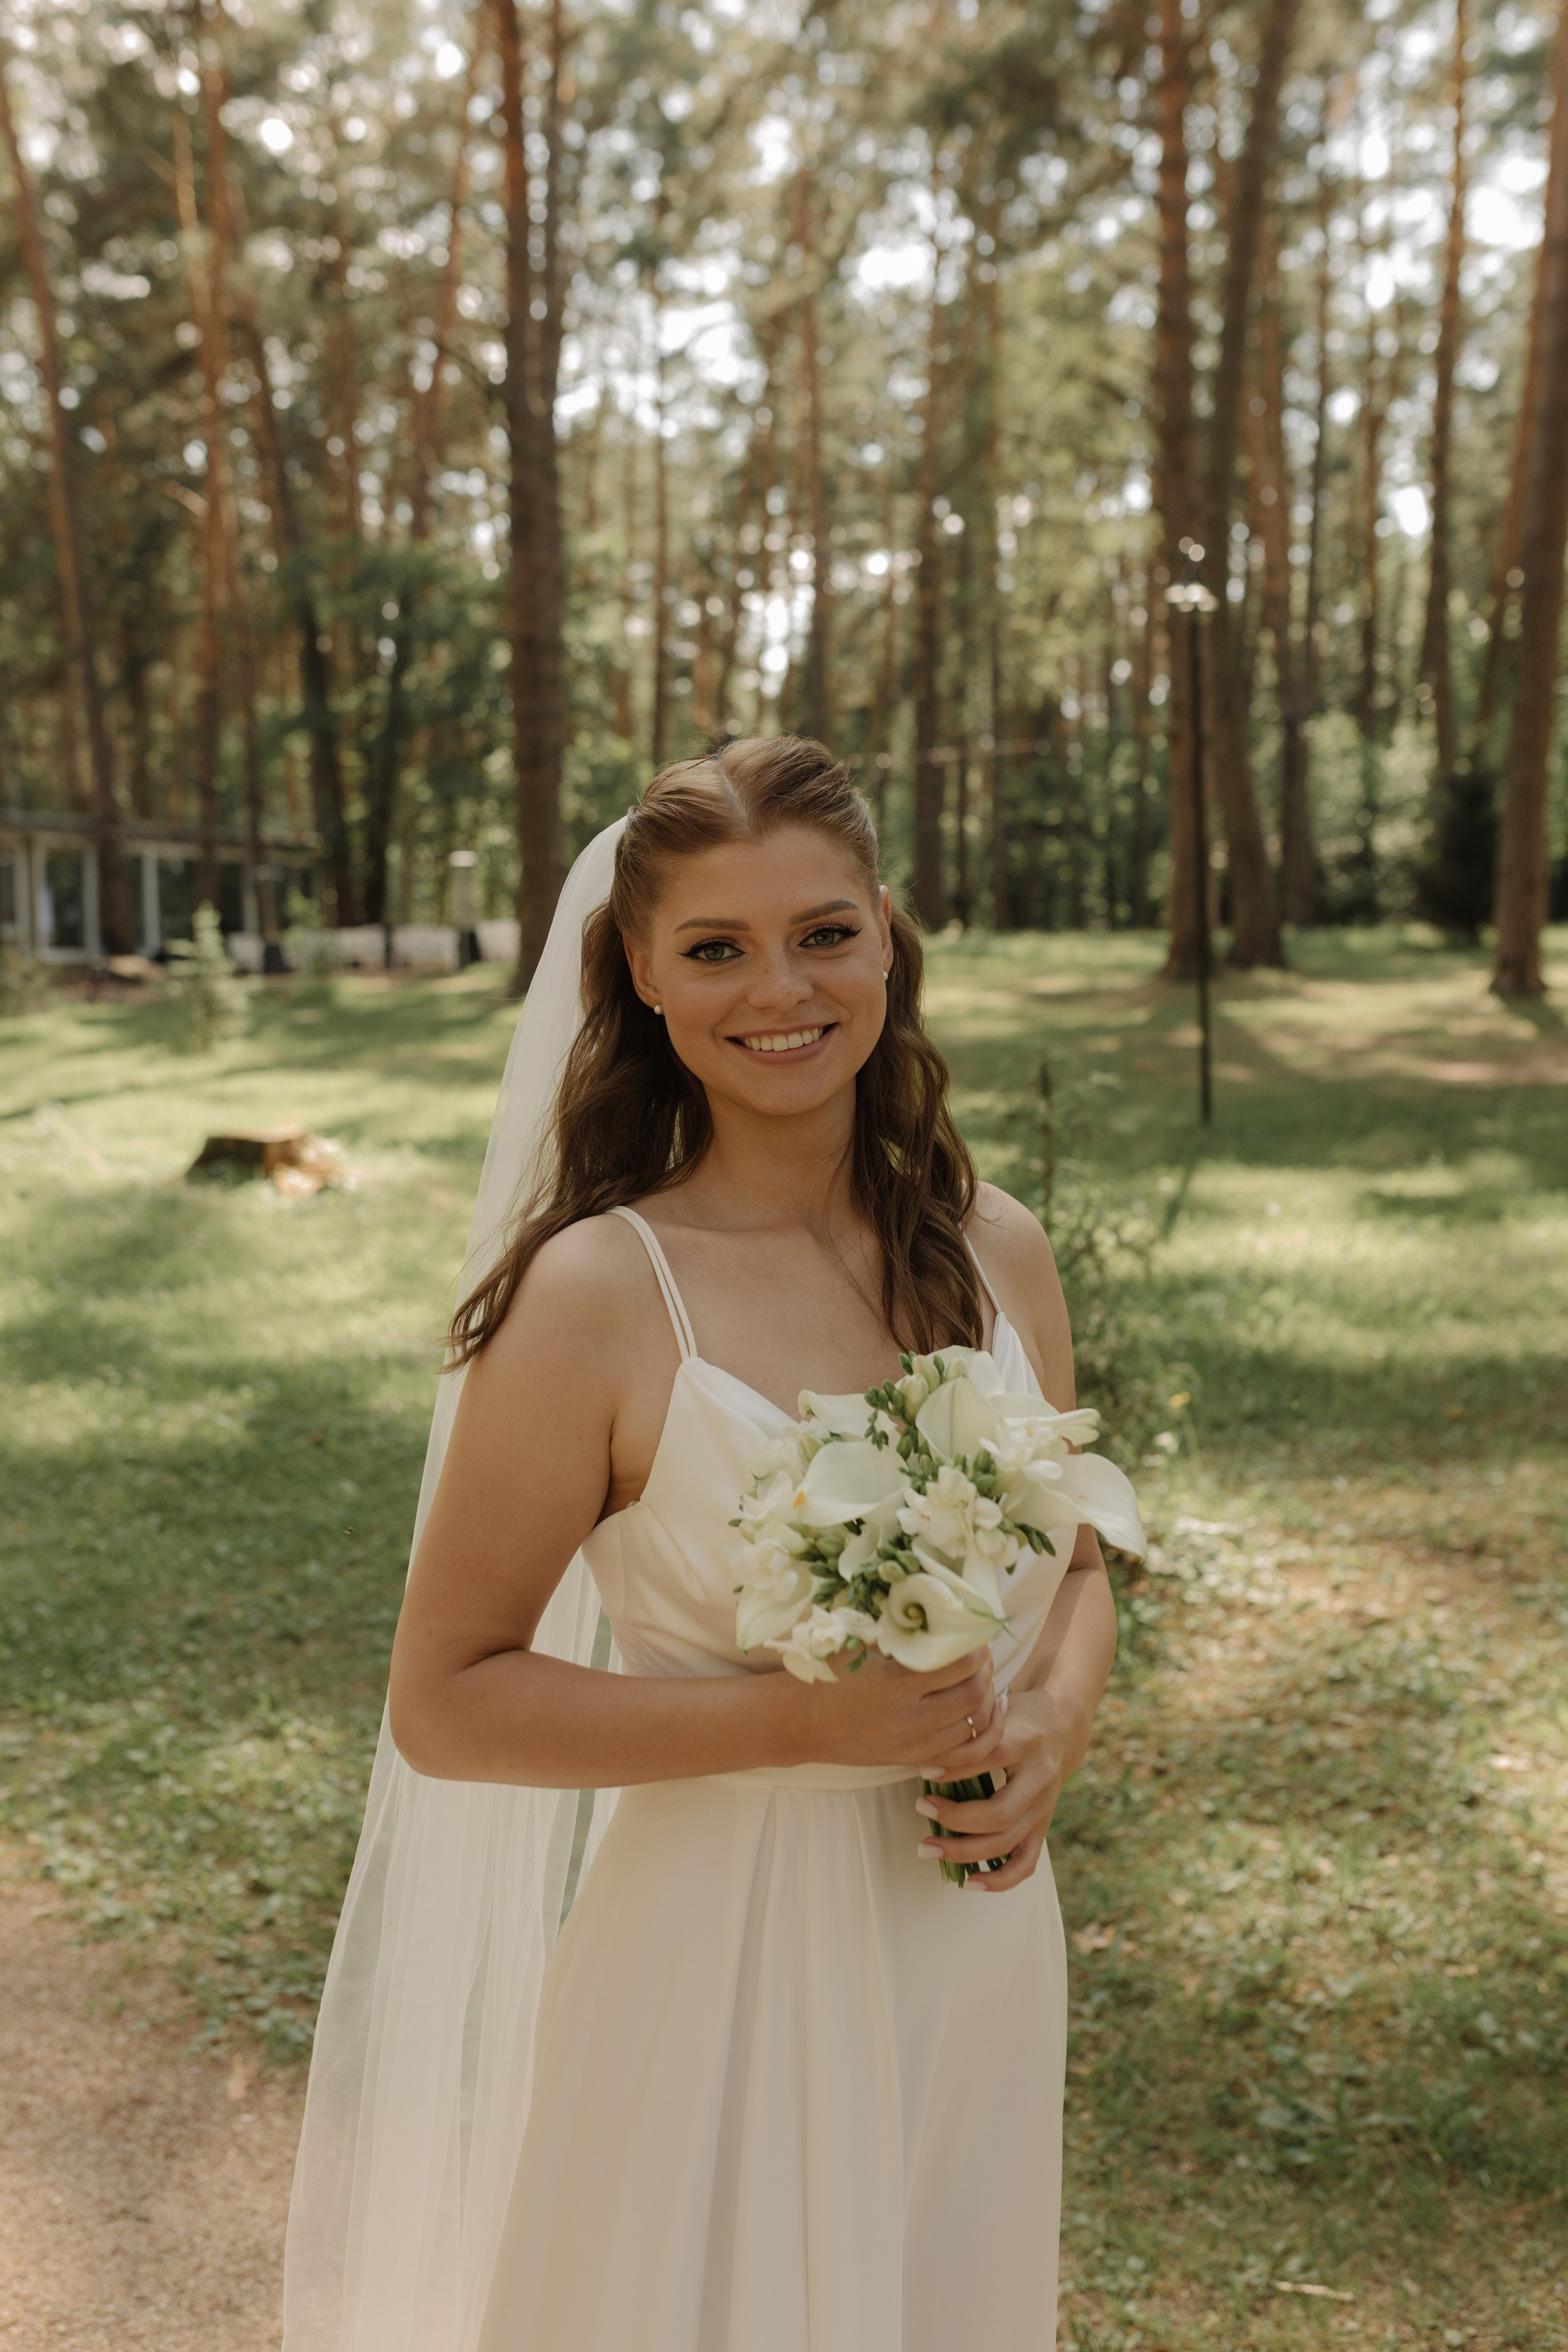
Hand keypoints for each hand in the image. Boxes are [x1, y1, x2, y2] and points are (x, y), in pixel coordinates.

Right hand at [790, 1645, 1005, 1777]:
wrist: (800, 1723)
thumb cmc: (827, 1676)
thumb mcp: (861, 1645)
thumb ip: (902, 1634)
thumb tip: (942, 1611)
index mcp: (896, 1684)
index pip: (961, 1663)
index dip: (977, 1645)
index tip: (975, 1631)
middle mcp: (910, 1719)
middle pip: (974, 1693)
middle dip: (987, 1668)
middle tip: (982, 1651)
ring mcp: (914, 1745)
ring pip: (975, 1724)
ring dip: (988, 1697)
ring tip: (985, 1676)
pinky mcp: (914, 1760)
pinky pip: (966, 1753)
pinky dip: (984, 1732)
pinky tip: (987, 1711)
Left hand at [913, 1687, 1077, 1890]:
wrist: (1062, 1728)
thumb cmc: (1017, 1717)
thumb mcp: (997, 1710)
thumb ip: (969, 1727)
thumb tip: (922, 1746)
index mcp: (1027, 1742)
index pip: (990, 1758)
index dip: (955, 1768)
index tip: (924, 1770)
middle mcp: (1040, 1779)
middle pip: (999, 1813)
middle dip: (955, 1819)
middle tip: (921, 1806)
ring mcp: (1044, 1808)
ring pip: (1007, 1842)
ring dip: (963, 1851)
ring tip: (927, 1846)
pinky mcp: (1043, 1827)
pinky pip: (1025, 1864)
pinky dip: (999, 1880)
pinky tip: (970, 1882)